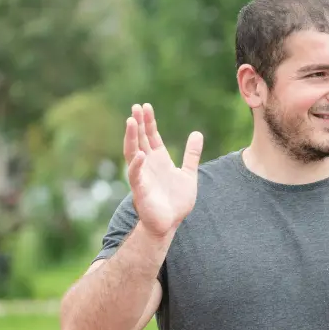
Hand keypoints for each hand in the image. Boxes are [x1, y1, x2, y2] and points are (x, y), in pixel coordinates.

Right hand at [124, 103, 203, 238]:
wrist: (170, 223)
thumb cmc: (176, 201)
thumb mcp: (188, 174)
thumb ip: (191, 154)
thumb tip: (197, 133)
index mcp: (159, 160)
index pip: (151, 136)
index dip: (149, 122)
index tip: (146, 106)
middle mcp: (148, 165)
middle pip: (140, 140)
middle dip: (138, 124)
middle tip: (135, 107)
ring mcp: (142, 176)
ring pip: (133, 153)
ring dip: (132, 138)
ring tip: (131, 122)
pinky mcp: (140, 190)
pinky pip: (136, 175)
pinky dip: (137, 165)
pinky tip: (140, 154)